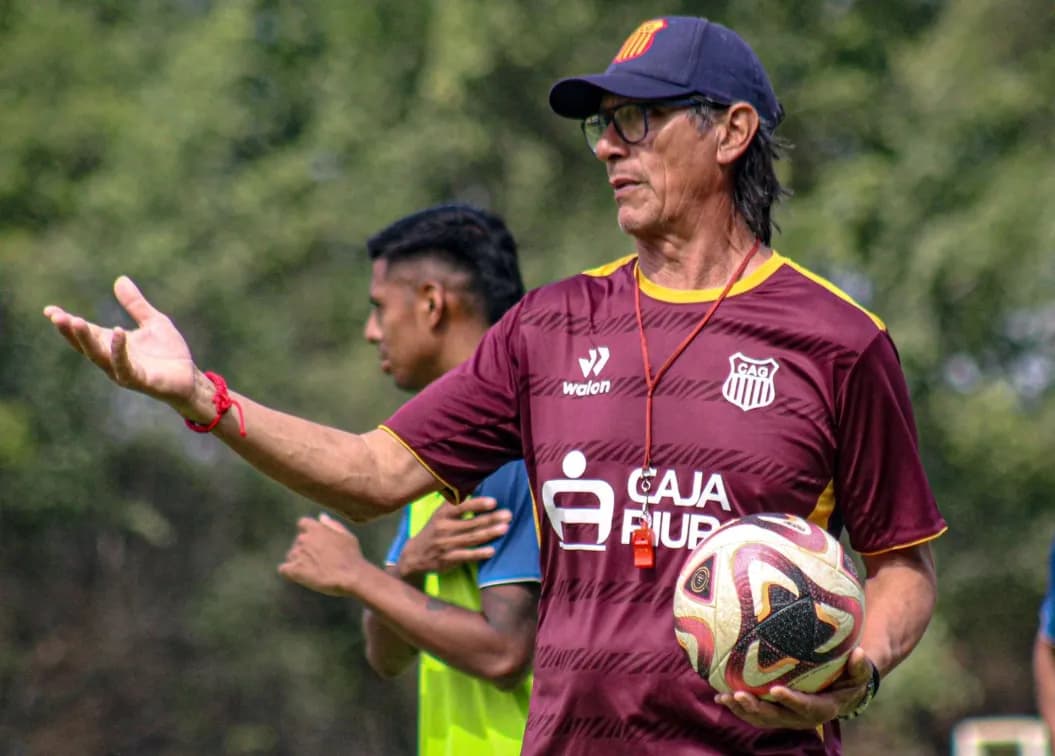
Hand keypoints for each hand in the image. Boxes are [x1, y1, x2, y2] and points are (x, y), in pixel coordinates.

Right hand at [43, 276, 196, 408]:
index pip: (85, 332)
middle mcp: (112, 358)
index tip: (49, 310)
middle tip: (56, 316)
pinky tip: (118, 332)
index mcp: (112, 344)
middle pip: (85, 345)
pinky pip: (125, 366)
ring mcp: (123, 371)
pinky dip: (119, 350)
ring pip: (99, 357)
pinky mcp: (140, 380)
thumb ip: (135, 304)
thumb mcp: (153, 322)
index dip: (67, 322)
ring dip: (86, 340)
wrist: (189, 378)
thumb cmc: (169, 353)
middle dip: (70, 331)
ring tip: (76, 321)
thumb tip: (120, 279)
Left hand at [278, 513, 365, 596]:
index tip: (315, 542)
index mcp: (316, 528)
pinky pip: (283, 570)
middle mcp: (304, 538)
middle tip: (318, 561)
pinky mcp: (294, 570)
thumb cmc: (352, 556)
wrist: (350, 576)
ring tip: (313, 571)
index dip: (307, 532)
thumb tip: (321, 516)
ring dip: (298, 561)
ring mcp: (298, 554)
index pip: (302, 523)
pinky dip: (290, 573)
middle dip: (305, 549)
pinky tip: (300, 577)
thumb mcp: (346, 535)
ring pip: (291, 556)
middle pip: (297, 542)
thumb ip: (332, 524)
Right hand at [396, 497, 511, 578]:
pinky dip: (478, 554)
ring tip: (505, 528)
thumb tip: (475, 485)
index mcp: (442, 515)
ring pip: (471, 538)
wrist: (414, 556)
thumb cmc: (434, 530)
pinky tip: (491, 551)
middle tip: (508, 515)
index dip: (477, 504)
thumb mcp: (440, 514)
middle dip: (491, 519)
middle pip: (471, 523)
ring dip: (489, 533)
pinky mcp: (448, 560)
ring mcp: (446, 545)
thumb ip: (456, 503)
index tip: (493, 502)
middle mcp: (444, 529)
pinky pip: (466, 556)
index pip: (461, 507)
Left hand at [715, 647, 875, 728]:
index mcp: (823, 708)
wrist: (839, 692)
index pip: (807, 707)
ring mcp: (786, 716)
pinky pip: (755, 713)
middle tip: (741, 695)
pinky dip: (738, 705)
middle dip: (758, 708)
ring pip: (762, 718)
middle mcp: (802, 717)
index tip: (776, 690)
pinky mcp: (774, 712)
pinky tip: (719, 694)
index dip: (791, 700)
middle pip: (778, 717)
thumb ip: (860, 666)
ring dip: (743, 710)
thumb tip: (860, 653)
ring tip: (725, 697)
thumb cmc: (849, 677)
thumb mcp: (858, 673)